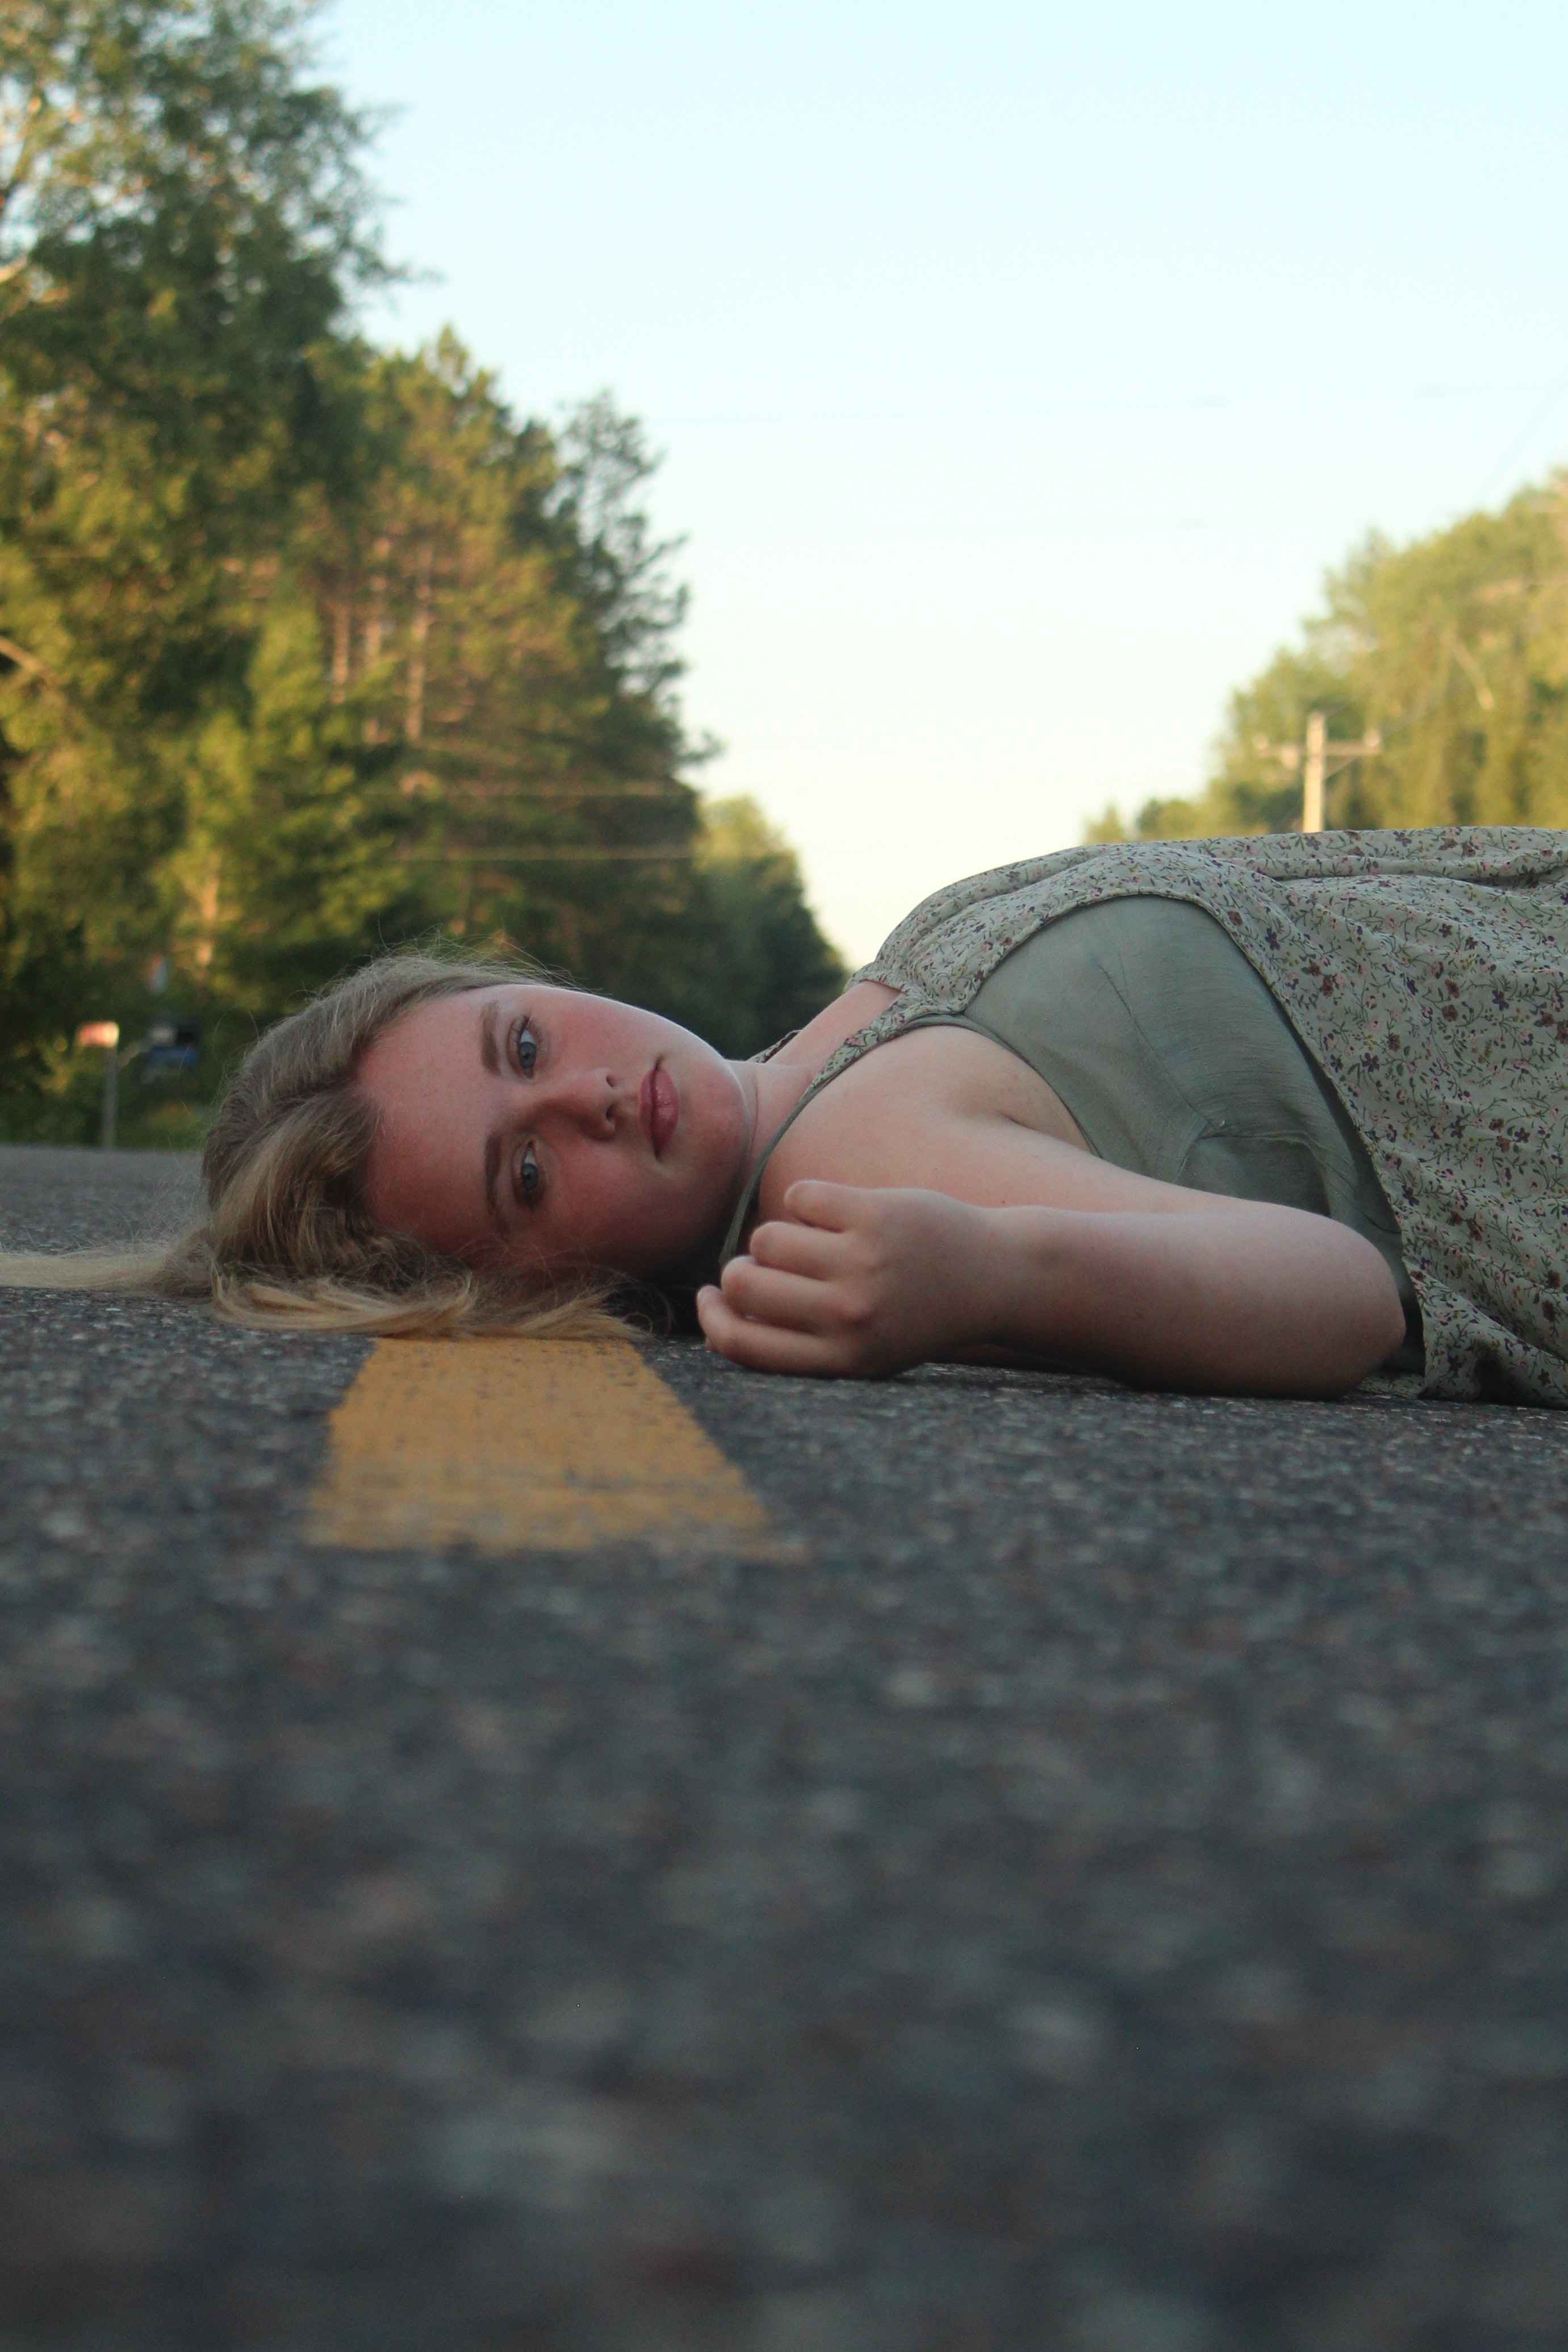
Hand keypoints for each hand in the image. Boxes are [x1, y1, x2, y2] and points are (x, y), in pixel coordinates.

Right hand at [696, 1181, 998, 1377]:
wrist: (992, 1278)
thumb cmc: (912, 1314)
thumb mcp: (861, 1349)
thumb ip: (796, 1340)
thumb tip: (718, 1305)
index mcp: (841, 1358)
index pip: (742, 1345)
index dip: (711, 1320)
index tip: (710, 1300)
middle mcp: (850, 1315)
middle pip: (744, 1285)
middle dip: (739, 1271)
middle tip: (762, 1266)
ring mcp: (863, 1263)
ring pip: (767, 1237)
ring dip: (778, 1234)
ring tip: (812, 1241)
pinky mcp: (875, 1214)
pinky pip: (801, 1197)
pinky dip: (810, 1201)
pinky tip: (838, 1213)